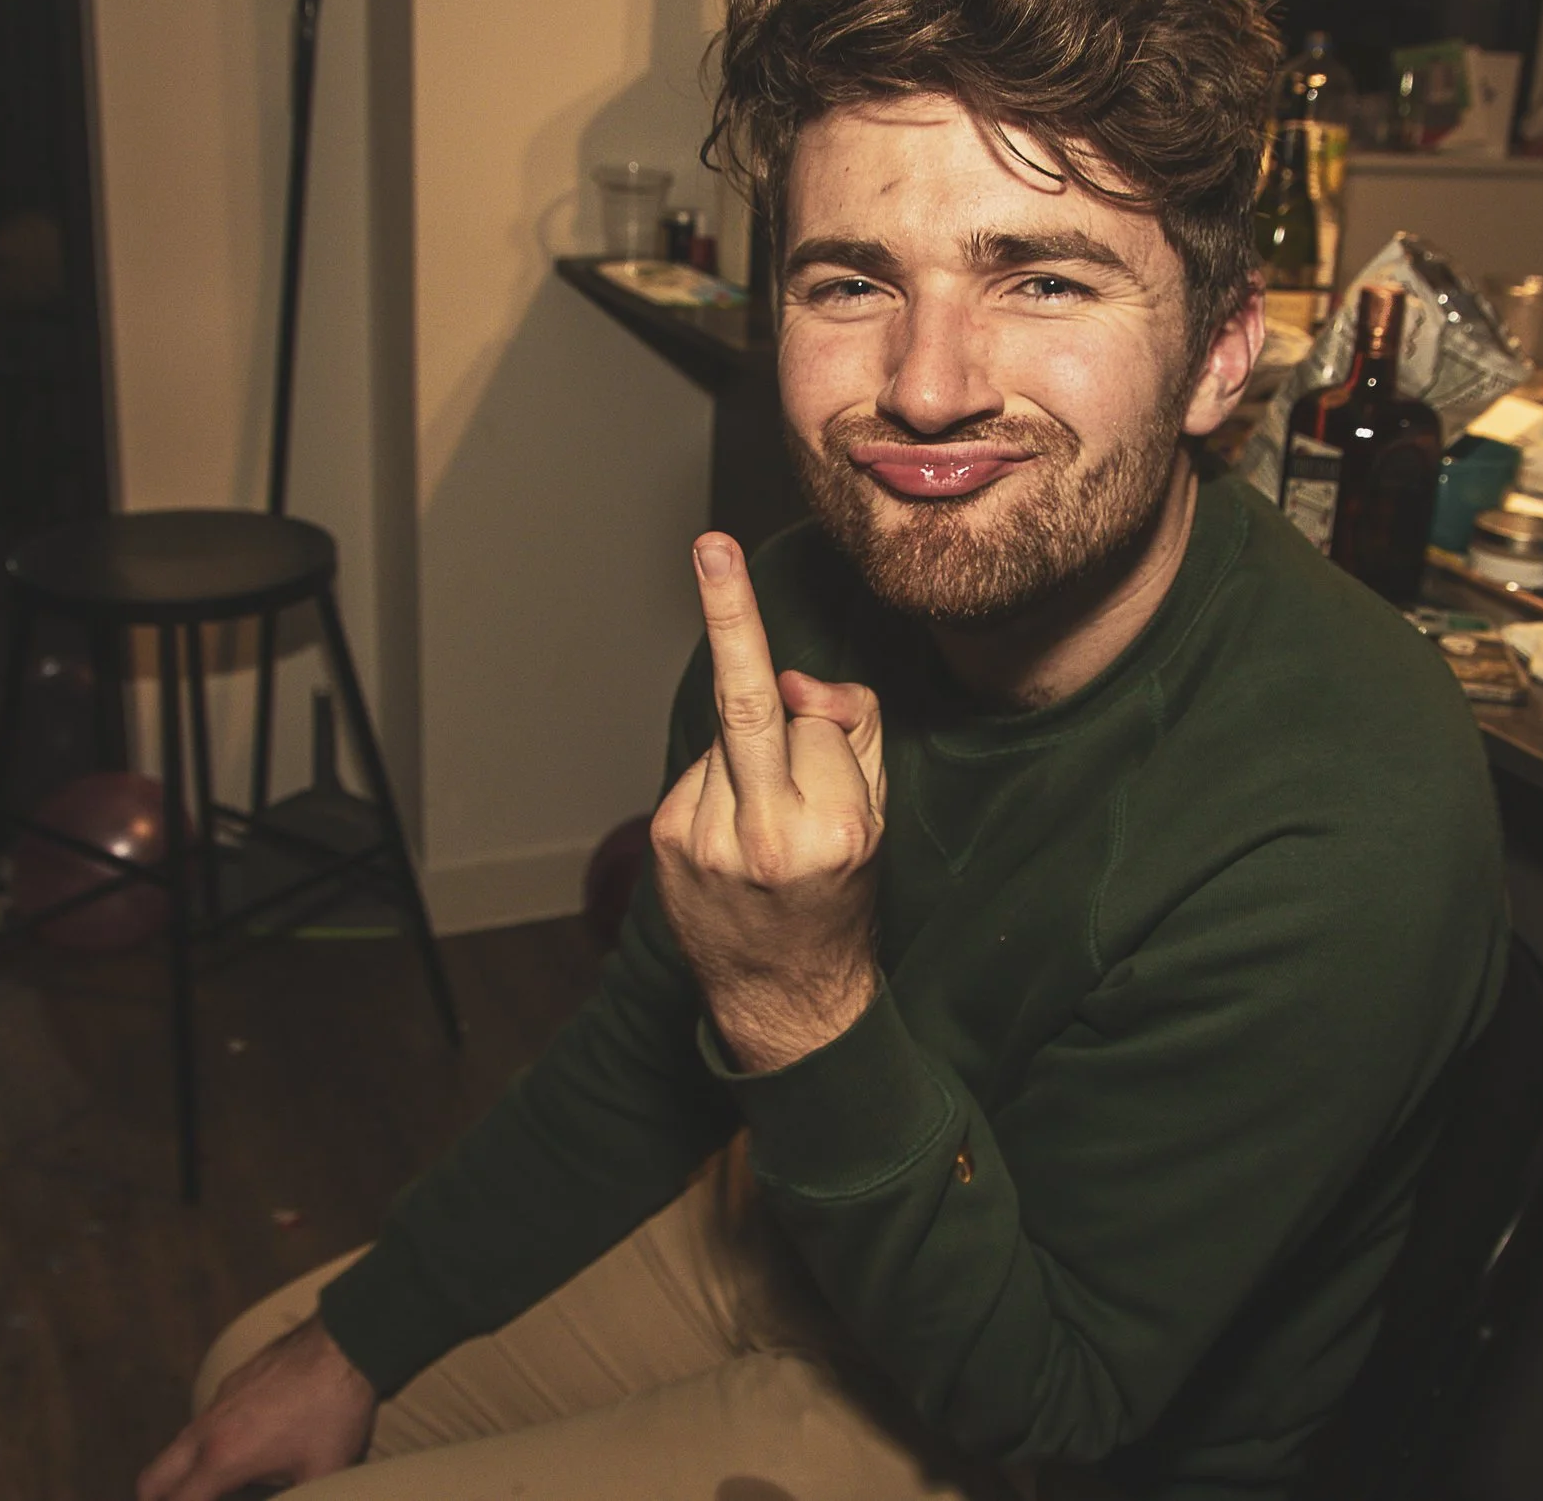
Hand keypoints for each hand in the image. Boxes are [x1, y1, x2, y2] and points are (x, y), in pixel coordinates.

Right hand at [136, 1317, 375, 1500]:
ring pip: (175, 1451)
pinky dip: (206, 1447)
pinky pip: (200, 1426)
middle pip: (151, 1482)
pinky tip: (247, 1450)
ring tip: (223, 1488)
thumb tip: (289, 1500)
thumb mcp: (322, 1472)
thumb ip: (297, 1499)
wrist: (344, 1344)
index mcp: (222, 1459)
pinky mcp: (229, 1385)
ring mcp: (214, 1404)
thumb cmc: (336, 1412)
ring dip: (185, 1476)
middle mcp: (206, 1431)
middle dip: (160, 1500)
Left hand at [652, 533, 885, 1071]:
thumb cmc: (840, 893)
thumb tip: (791, 681)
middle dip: (732, 619)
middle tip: (711, 547)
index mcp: (833, 829)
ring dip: (749, 755)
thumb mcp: (877, 816)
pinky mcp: (664, 842)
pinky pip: (700, 770)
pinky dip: (721, 781)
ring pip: (730, 740)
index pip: (820, 722)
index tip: (735, 570)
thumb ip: (852, 732)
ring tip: (765, 820)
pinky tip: (733, 830)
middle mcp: (765, 836)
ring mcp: (704, 843)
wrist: (785, 996)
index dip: (824, 723)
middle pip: (750, 707)